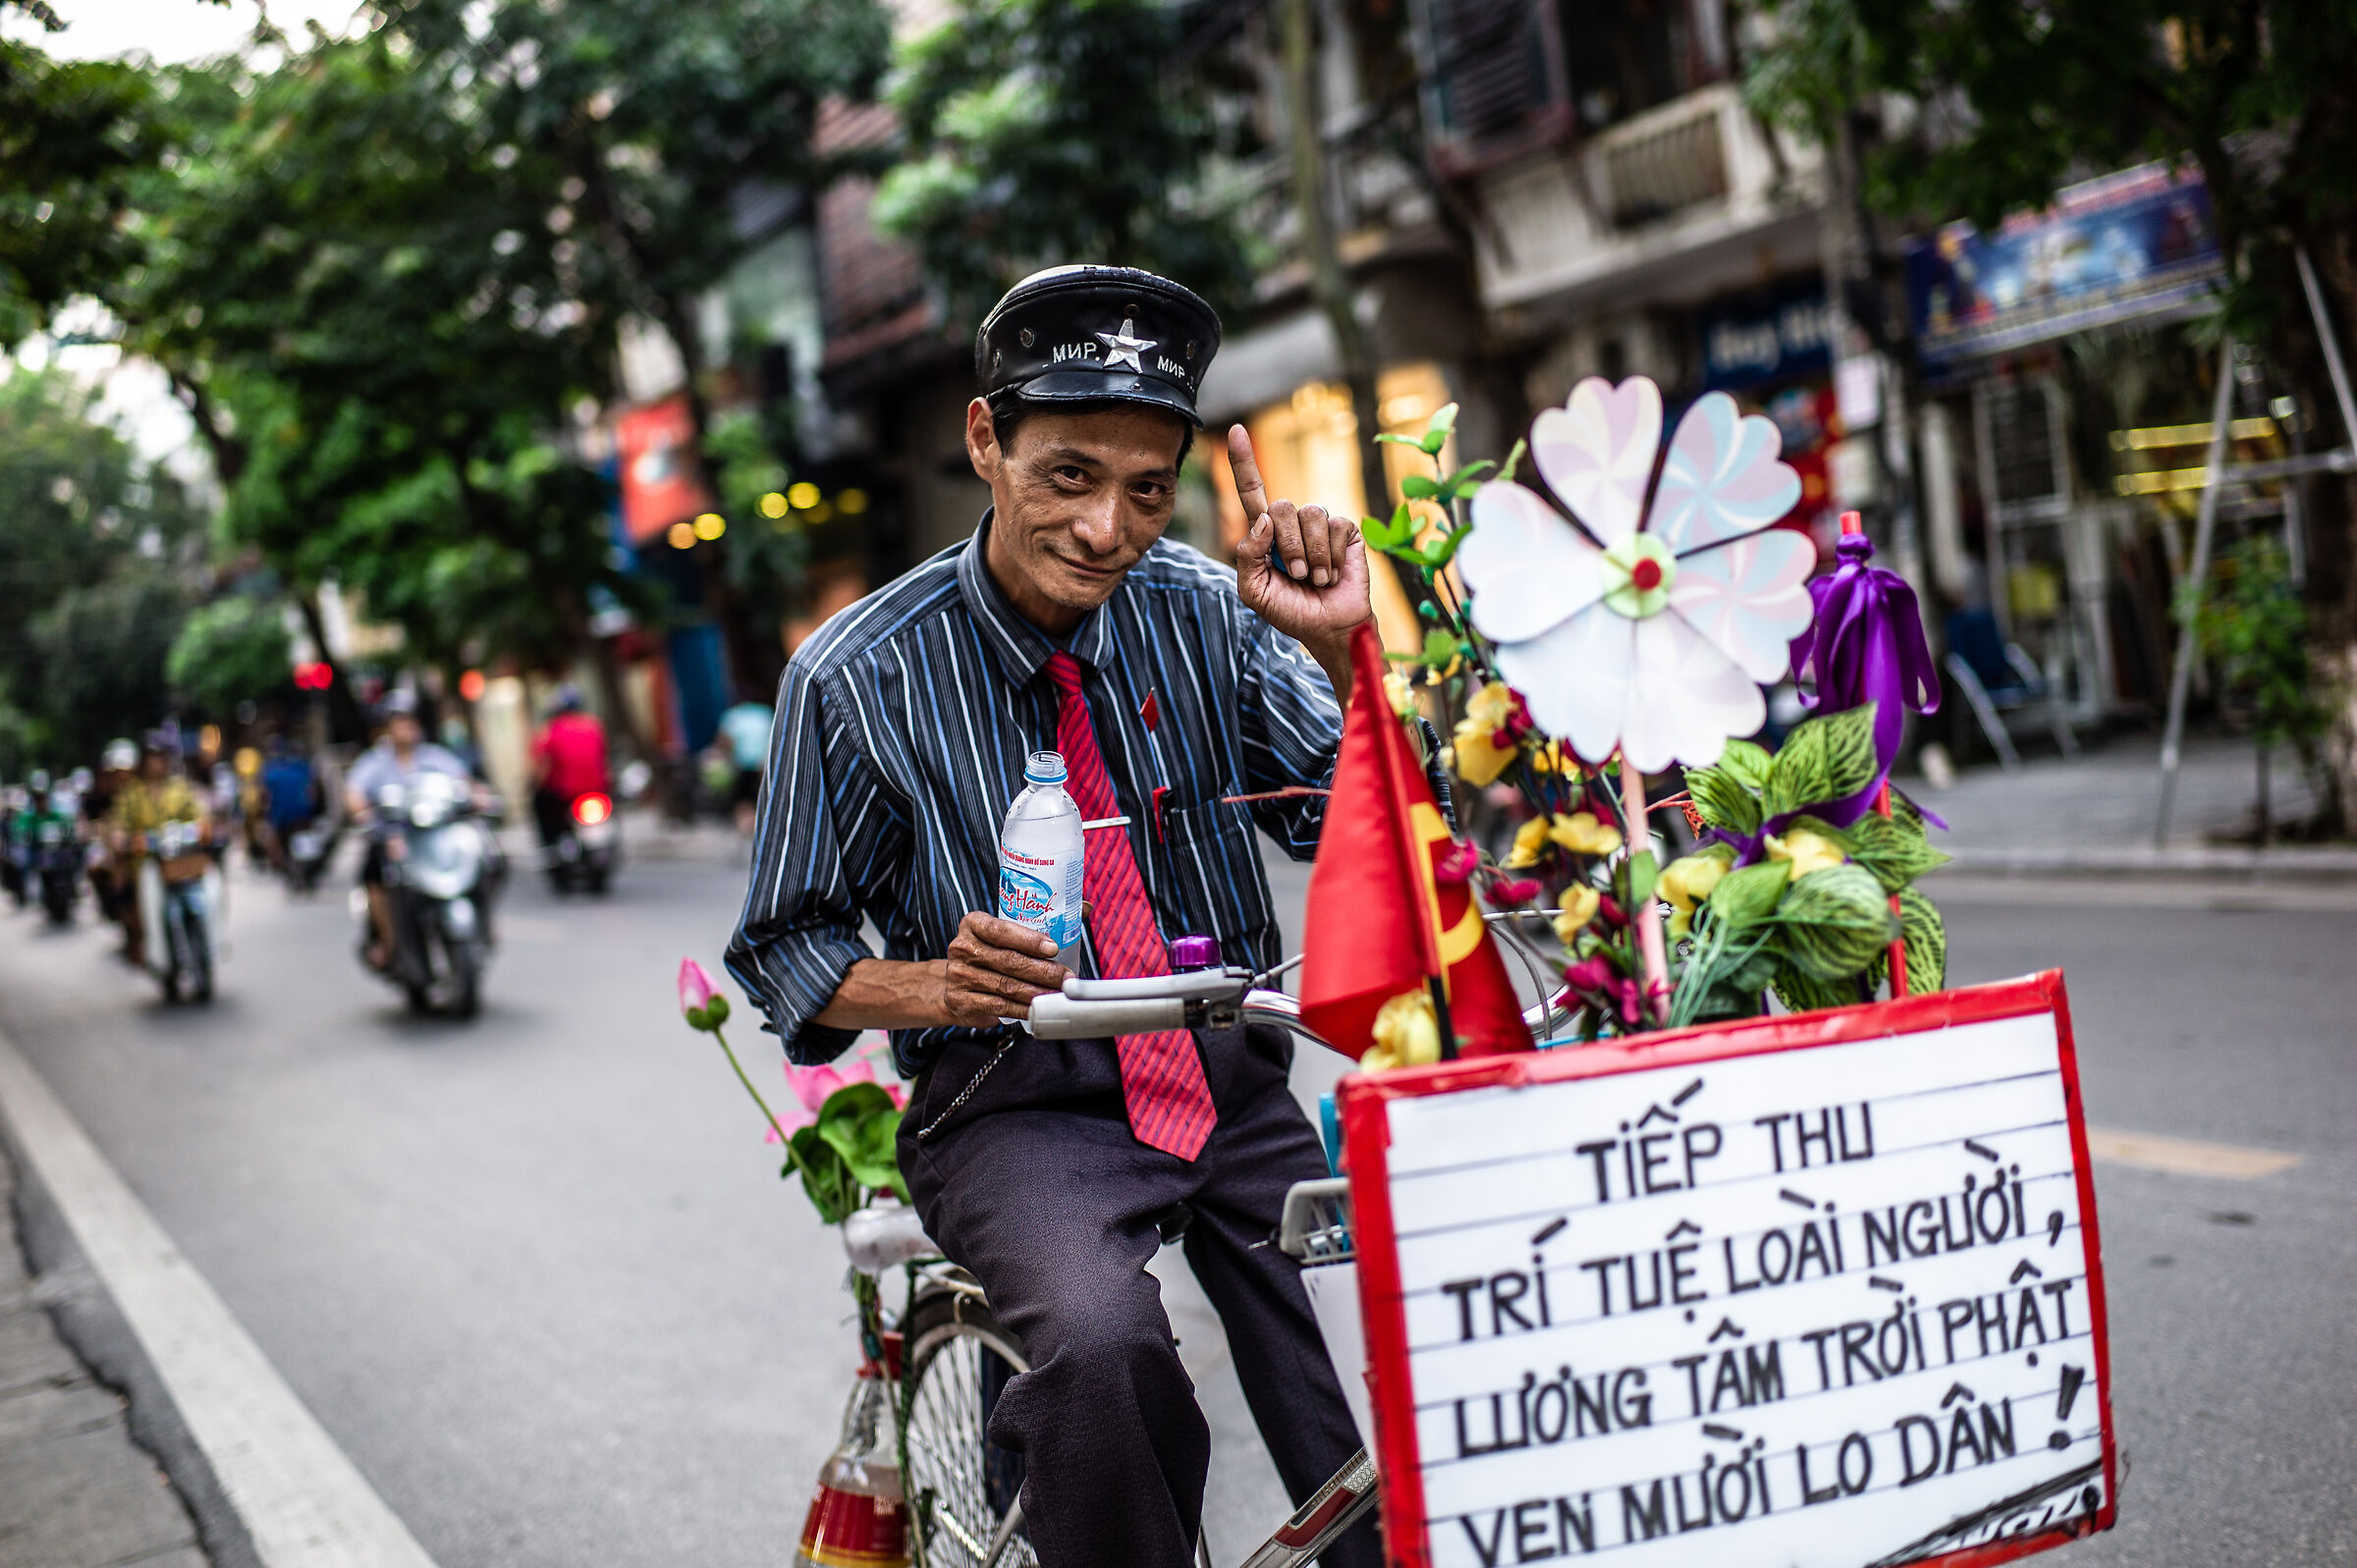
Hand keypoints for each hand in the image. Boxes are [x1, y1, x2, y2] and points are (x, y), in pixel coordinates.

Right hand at [941, 911, 1069, 1025]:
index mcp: (973, 924)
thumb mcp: (1005, 933)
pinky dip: (1022, 1009)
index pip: (1001, 930)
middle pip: (1009, 960)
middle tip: (1066, 977)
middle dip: (1043, 970)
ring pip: (1006, 986)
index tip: (1054, 948)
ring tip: (1059, 993)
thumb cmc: (989, 953)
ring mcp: (959, 976)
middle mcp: (962, 948)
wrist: (954, 984)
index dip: (1029, 939)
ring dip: (1037, 991)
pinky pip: (999, 1007)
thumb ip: (1041, 920)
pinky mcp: (962, 1001)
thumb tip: (1084, 907)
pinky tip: (1037, 1008)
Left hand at [1228, 425, 1372, 656]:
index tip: (1235, 430)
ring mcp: (1320, 524)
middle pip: (1281, 505)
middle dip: (1288, 546)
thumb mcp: (1253, 589)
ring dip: (1312, 555)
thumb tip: (1264, 517)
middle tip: (1297, 576)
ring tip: (1316, 579)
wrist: (1327, 627)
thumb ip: (1247, 554)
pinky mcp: (1346, 530)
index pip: (1251, 491)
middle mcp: (1291, 522)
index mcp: (1265, 533)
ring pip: (1310, 514)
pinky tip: (1333, 574)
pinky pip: (1336, 526)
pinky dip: (1331, 557)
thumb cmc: (1289, 610)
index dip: (1243, 461)